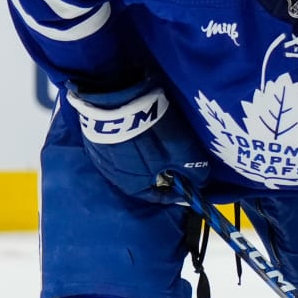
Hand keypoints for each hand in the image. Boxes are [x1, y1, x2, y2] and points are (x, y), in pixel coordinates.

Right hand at [66, 80, 210, 202]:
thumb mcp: (182, 154)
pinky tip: (141, 133)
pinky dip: (131, 145)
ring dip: (145, 159)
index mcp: (133, 186)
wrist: (116, 101)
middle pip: (143, 179)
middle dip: (161, 173)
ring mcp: (101, 156)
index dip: (177, 192)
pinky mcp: (95, 138)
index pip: (158, 196)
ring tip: (160, 146)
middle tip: (176, 161)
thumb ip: (194, 171)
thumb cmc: (153, 135)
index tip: (190, 184)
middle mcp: (113, 176)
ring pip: (129, 163)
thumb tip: (201, 182)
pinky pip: (118, 147)